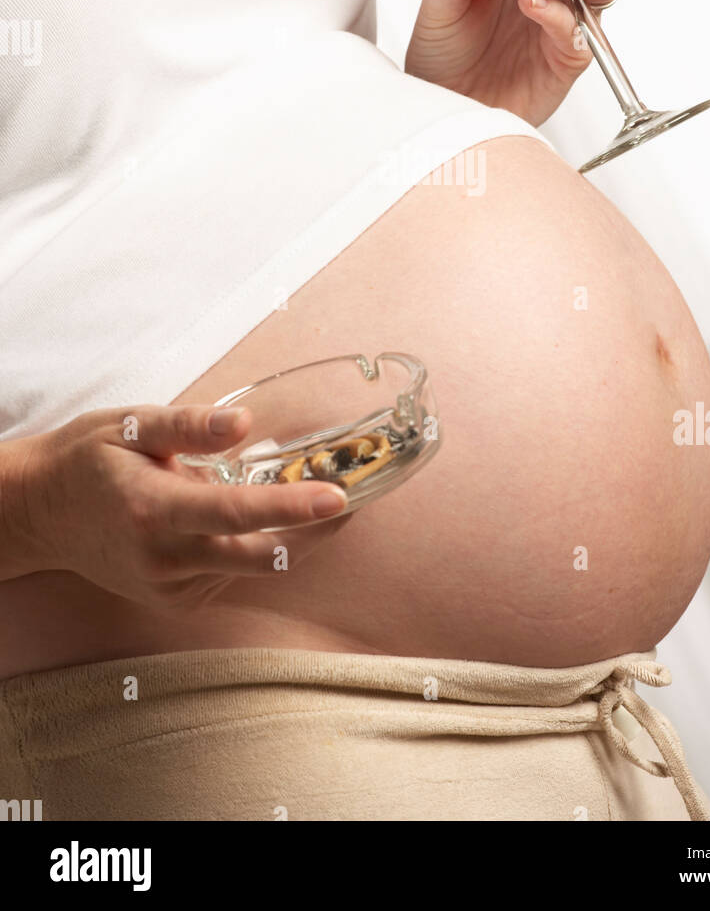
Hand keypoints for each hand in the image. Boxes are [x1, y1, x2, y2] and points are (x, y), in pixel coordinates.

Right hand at [9, 403, 348, 607]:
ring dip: (291, 537)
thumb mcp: (130, 426)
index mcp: (154, 510)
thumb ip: (189, 425)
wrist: (42, 515)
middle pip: (261, 556)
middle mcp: (165, 559)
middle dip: (315, 530)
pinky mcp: (177, 600)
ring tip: (316, 493)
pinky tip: (263, 518)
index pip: (236, 513)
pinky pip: (233, 574)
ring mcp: (171, 587)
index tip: (338, 497)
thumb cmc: (87, 461)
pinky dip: (258, 547)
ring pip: (253, 568)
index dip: (292, 507)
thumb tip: (244, 423)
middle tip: (354, 495)